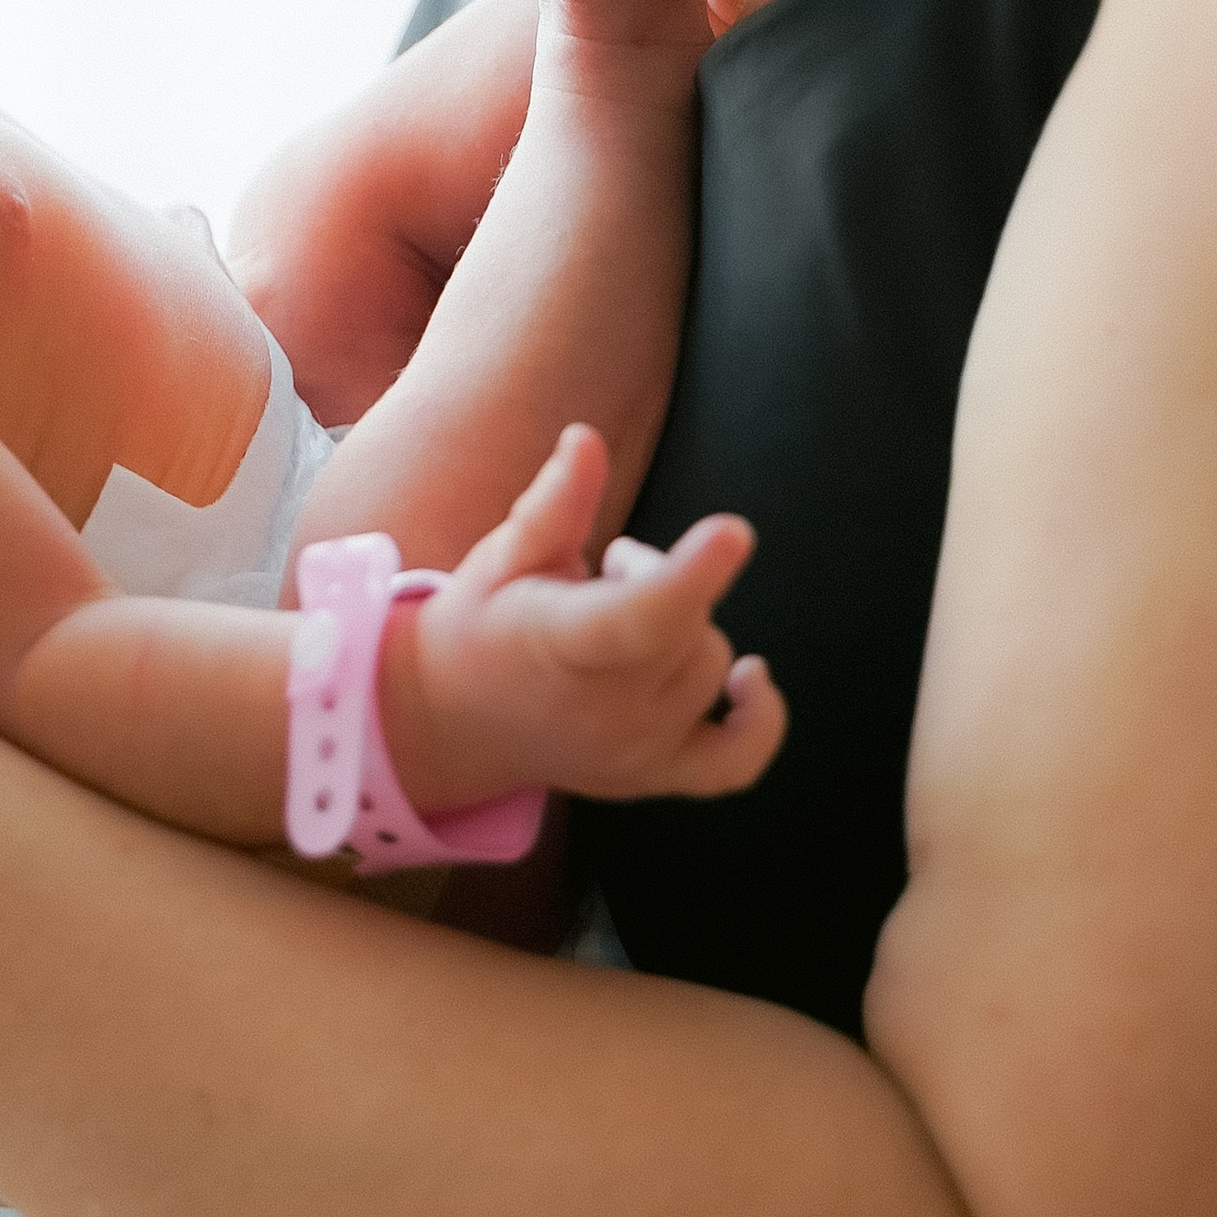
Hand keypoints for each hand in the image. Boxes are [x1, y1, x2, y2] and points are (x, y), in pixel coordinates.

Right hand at [394, 425, 786, 811]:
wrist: (455, 720)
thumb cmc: (485, 622)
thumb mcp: (505, 555)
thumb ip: (555, 503)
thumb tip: (586, 439)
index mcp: (557, 645)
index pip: (635, 618)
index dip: (689, 575)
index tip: (734, 531)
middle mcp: (602, 711)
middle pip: (687, 624)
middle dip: (661, 576)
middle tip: (609, 570)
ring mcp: (634, 753)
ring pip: (710, 666)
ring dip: (686, 626)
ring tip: (627, 615)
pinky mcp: (655, 777)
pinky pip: (738, 761)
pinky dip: (761, 720)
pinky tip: (751, 679)